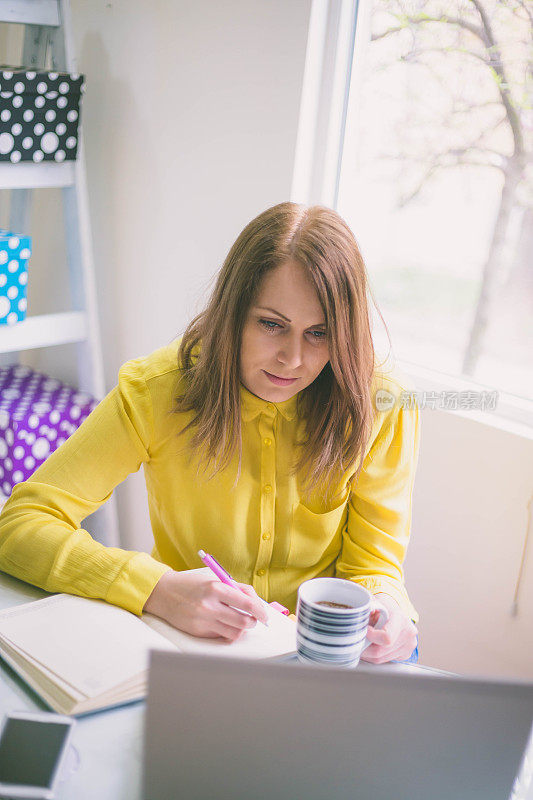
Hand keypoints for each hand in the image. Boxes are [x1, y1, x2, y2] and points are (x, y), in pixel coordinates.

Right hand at [143, 569, 268, 641]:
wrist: (164, 593)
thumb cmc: (192, 585)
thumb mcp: (214, 579)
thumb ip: (237, 589)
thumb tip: (256, 604)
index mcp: (216, 588)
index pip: (247, 604)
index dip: (260, 612)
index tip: (264, 615)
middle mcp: (209, 605)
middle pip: (244, 622)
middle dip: (253, 622)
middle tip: (253, 620)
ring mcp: (203, 620)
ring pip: (234, 633)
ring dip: (241, 629)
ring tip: (239, 622)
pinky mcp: (197, 632)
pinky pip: (220, 636)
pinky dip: (226, 632)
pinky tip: (223, 624)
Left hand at [361, 593, 417, 663]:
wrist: (396, 610)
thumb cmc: (385, 606)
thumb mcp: (375, 601)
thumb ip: (366, 607)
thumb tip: (356, 612)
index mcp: (400, 619)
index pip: (386, 637)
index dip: (370, 636)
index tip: (364, 630)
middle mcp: (408, 634)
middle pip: (379, 652)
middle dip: (364, 647)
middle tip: (356, 640)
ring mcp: (408, 645)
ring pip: (381, 659)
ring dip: (368, 654)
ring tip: (363, 642)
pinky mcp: (405, 654)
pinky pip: (385, 660)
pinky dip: (376, 656)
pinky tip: (373, 646)